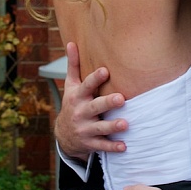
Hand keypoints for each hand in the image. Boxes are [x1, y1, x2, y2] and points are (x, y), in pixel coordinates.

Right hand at [53, 42, 127, 161]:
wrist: (64, 135)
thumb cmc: (73, 103)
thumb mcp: (71, 86)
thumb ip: (73, 65)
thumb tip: (71, 42)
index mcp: (78, 97)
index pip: (86, 86)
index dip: (95, 78)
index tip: (106, 70)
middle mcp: (81, 112)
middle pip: (95, 107)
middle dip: (107, 103)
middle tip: (121, 98)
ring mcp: (85, 129)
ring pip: (100, 128)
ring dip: (113, 126)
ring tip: (126, 124)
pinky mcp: (90, 143)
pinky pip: (102, 146)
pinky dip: (113, 147)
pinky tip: (124, 146)